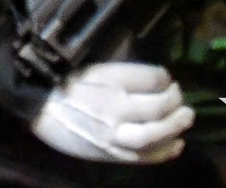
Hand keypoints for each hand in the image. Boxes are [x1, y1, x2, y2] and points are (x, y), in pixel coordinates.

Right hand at [30, 62, 192, 163]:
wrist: (38, 108)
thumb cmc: (65, 83)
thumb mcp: (95, 68)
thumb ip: (125, 75)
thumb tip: (159, 81)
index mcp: (109, 82)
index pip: (152, 79)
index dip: (164, 77)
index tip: (165, 78)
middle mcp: (114, 109)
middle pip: (158, 108)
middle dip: (175, 102)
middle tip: (181, 98)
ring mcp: (113, 135)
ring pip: (154, 136)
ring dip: (175, 127)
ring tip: (186, 118)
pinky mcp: (110, 153)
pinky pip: (143, 157)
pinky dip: (165, 152)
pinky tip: (176, 144)